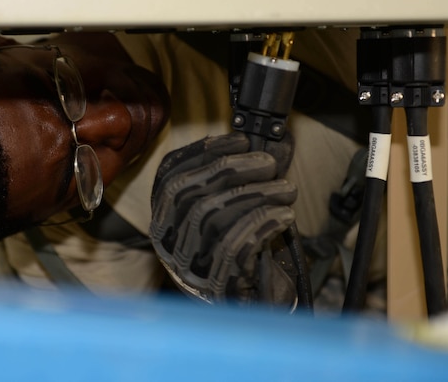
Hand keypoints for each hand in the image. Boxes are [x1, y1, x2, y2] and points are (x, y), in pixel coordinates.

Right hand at [150, 131, 297, 306]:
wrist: (239, 308)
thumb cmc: (230, 255)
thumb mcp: (216, 216)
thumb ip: (223, 185)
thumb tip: (255, 148)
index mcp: (163, 218)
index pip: (171, 176)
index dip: (205, 152)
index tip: (241, 140)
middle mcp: (167, 241)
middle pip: (189, 194)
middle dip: (232, 169)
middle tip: (268, 163)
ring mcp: (186, 263)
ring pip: (212, 218)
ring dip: (255, 196)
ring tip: (285, 190)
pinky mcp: (213, 283)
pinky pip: (234, 246)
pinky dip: (262, 225)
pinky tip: (283, 216)